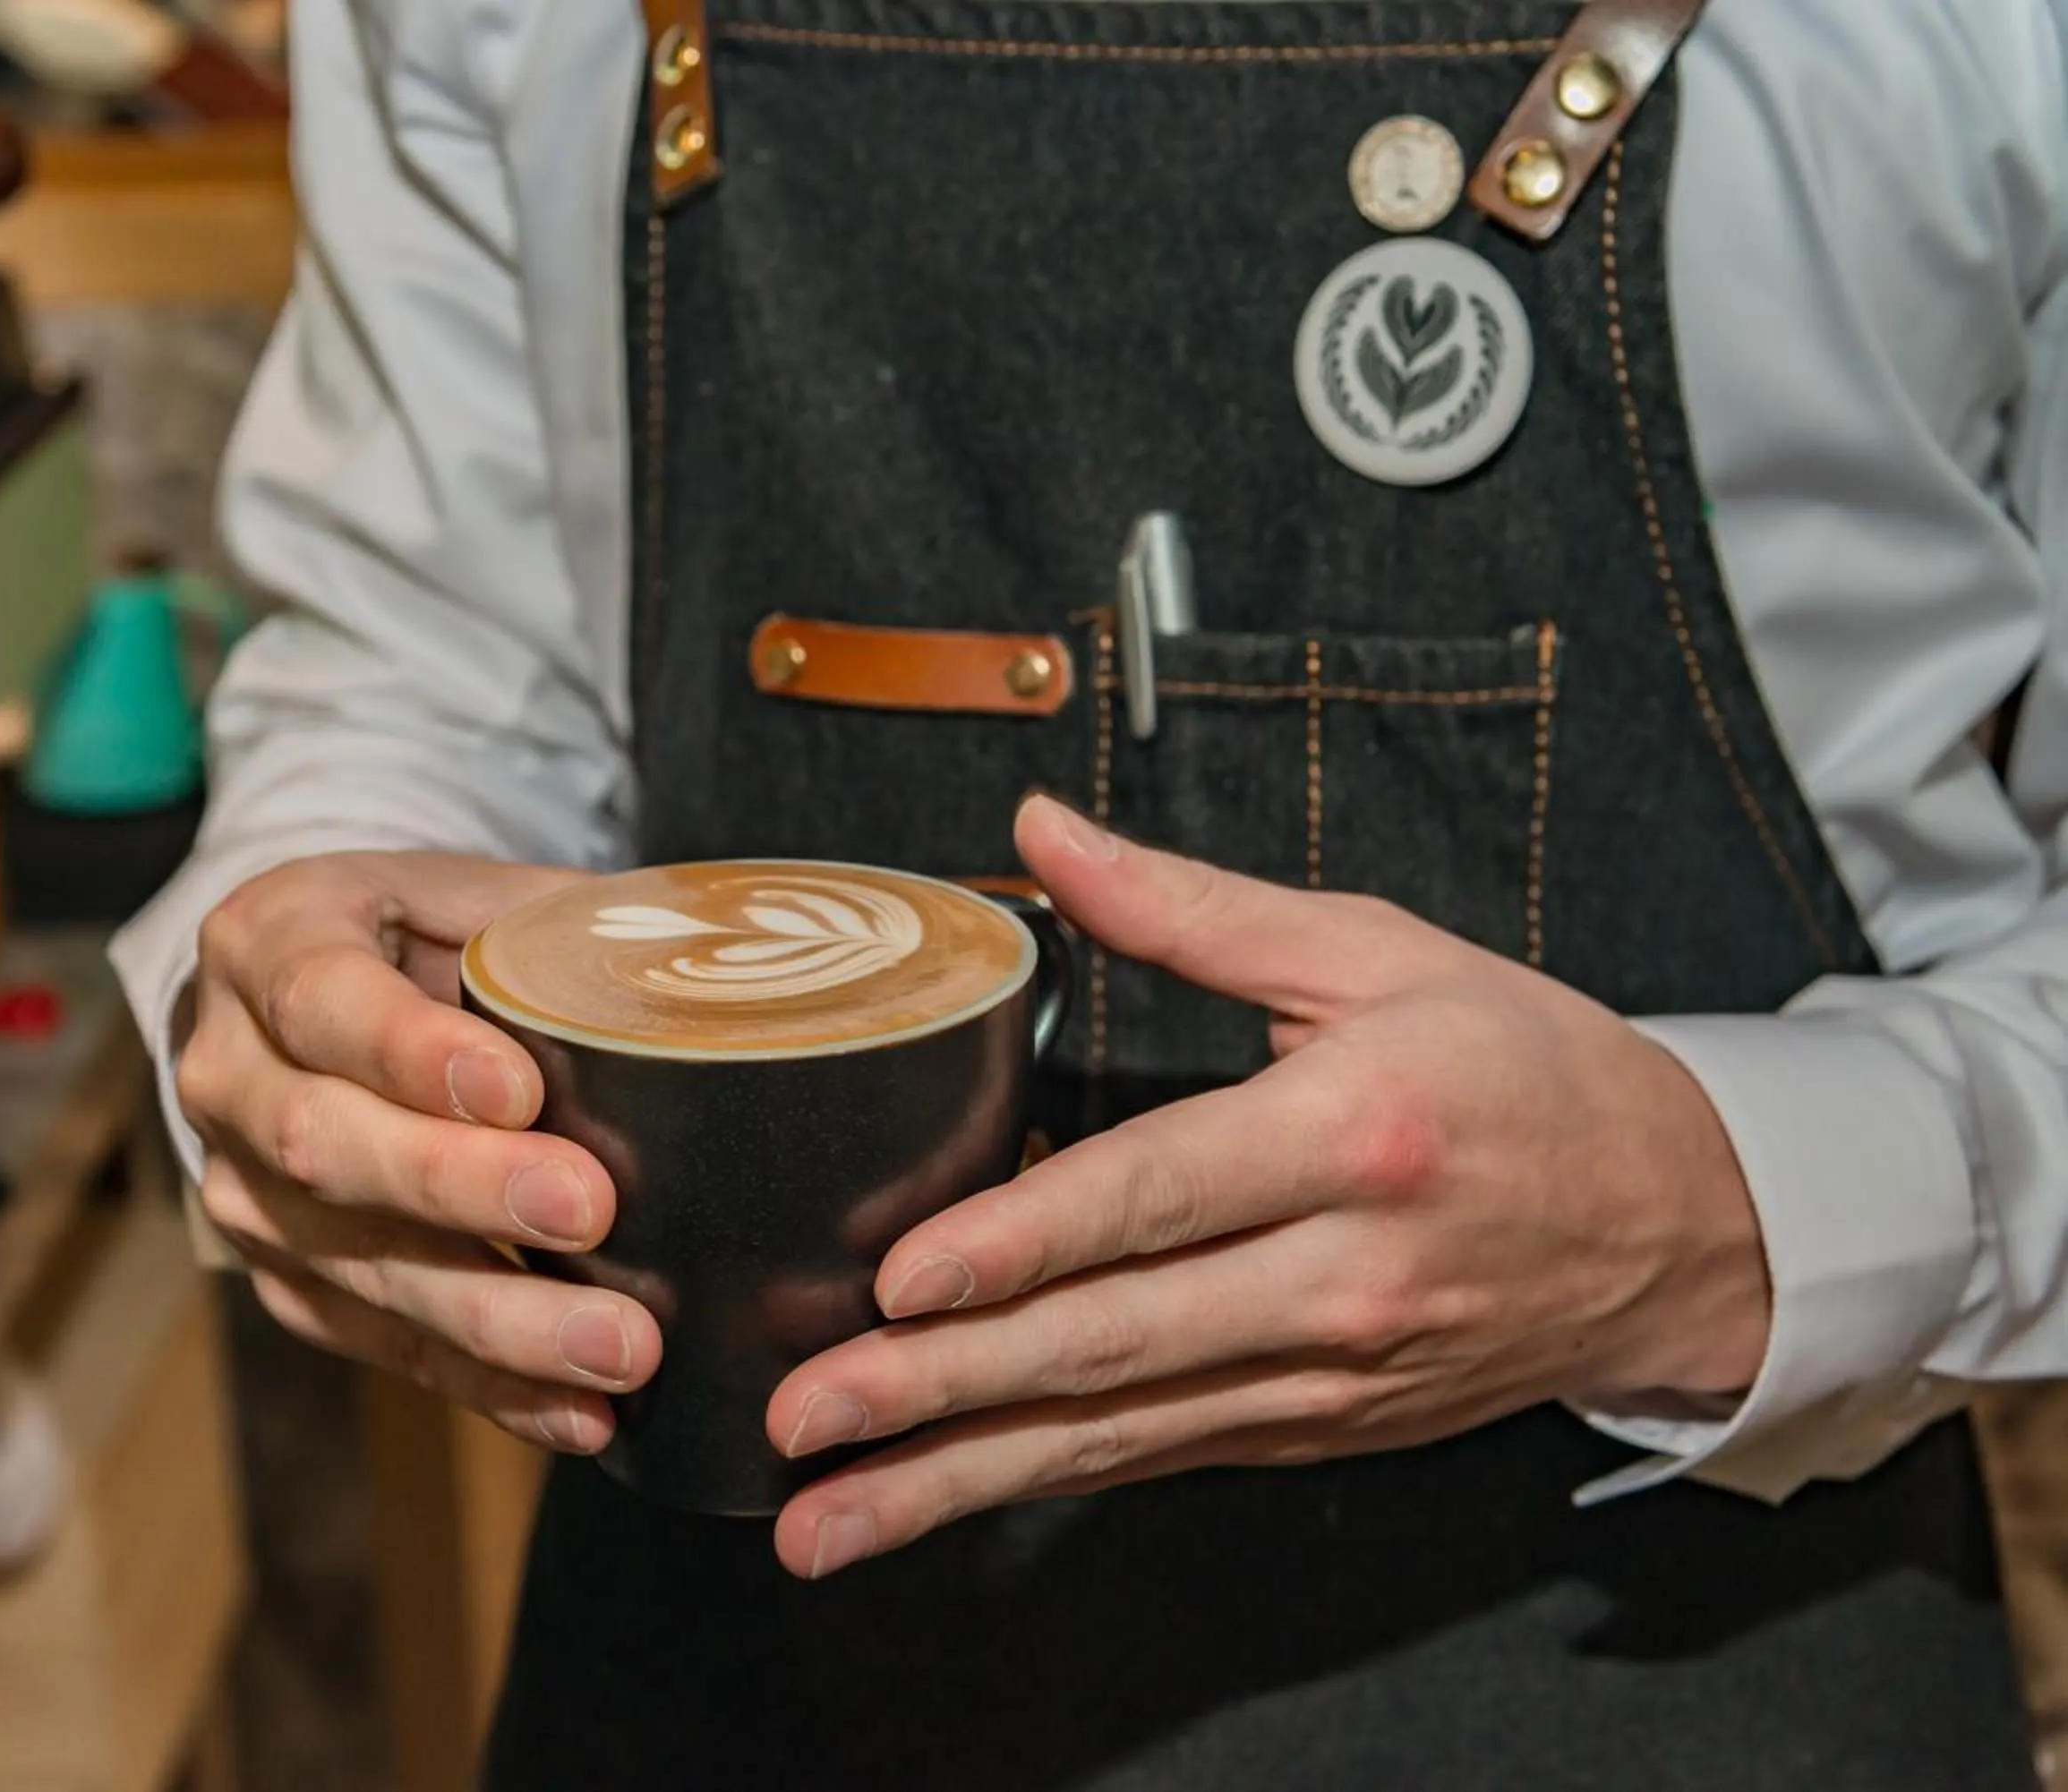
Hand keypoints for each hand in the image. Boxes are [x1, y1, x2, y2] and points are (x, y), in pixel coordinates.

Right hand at [176, 852, 661, 1453]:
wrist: (299, 997)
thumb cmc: (414, 935)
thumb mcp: (463, 890)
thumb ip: (554, 920)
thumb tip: (707, 958)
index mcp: (268, 941)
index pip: (324, 1000)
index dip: (414, 1054)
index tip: (519, 1093)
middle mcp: (229, 1073)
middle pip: (325, 1144)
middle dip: (461, 1188)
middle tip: (589, 1210)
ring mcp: (242, 1191)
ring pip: (352, 1264)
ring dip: (493, 1319)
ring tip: (620, 1347)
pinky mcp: (284, 1280)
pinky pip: (379, 1345)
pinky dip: (485, 1386)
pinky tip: (578, 1411)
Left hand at [766, 795, 1766, 1578]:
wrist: (1686, 1224)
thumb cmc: (1528, 1067)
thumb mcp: (1376, 953)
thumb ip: (1191, 909)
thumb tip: (1040, 831)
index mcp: (1356, 1135)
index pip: (1161, 1196)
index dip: (1025, 1242)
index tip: (901, 1281)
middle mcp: (1343, 1276)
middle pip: (1117, 1340)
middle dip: (945, 1389)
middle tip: (807, 1418)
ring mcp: (1332, 1373)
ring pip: (1120, 1432)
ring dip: (961, 1479)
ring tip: (829, 1519)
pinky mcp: (1318, 1426)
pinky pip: (1160, 1457)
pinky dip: (1043, 1481)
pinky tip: (940, 1498)